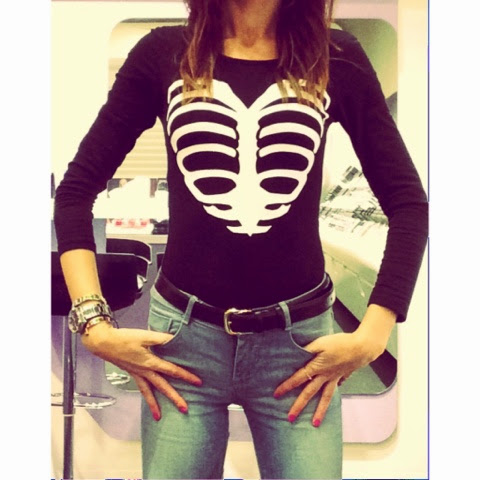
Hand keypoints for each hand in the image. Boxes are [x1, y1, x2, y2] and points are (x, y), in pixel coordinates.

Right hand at [81, 322, 201, 420]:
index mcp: (150, 362)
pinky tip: (149, 400)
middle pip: (162, 387)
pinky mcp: (132, 373)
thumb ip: (161, 338)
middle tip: (185, 409)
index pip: (172, 370)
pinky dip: (145, 396)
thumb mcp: (144, 335)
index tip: (198, 382)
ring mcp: (137, 374)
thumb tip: (176, 338)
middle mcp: (145, 371)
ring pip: (149, 392)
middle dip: (174, 398)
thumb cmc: (125, 338)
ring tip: (159, 417)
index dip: (186, 376)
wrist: (104, 343)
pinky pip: (141, 388)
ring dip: (155, 405)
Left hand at [273, 304, 395, 426]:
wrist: (362, 348)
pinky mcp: (343, 376)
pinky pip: (336, 388)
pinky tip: (330, 397)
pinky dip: (332, 393)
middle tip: (290, 418)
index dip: (286, 386)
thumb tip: (296, 354)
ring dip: (319, 411)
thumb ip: (307, 349)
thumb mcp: (320, 343)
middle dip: (299, 406)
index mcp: (317, 367)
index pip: (298, 378)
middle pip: (310, 393)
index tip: (277, 395)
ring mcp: (335, 378)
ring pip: (325, 397)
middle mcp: (325, 376)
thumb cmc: (340, 343)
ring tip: (315, 423)